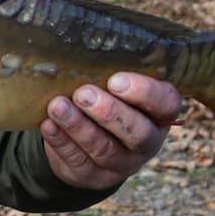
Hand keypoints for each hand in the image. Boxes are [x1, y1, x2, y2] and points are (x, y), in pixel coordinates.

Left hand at [42, 72, 181, 189]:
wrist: (84, 141)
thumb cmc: (103, 100)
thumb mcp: (113, 86)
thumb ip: (110, 70)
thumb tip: (85, 38)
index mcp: (159, 114)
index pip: (166, 104)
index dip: (145, 94)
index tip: (115, 80)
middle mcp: (147, 142)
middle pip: (138, 133)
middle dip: (110, 113)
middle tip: (83, 94)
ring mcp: (123, 164)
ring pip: (105, 149)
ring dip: (79, 127)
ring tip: (57, 106)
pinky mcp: (95, 176)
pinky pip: (79, 162)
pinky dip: (61, 143)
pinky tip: (48, 125)